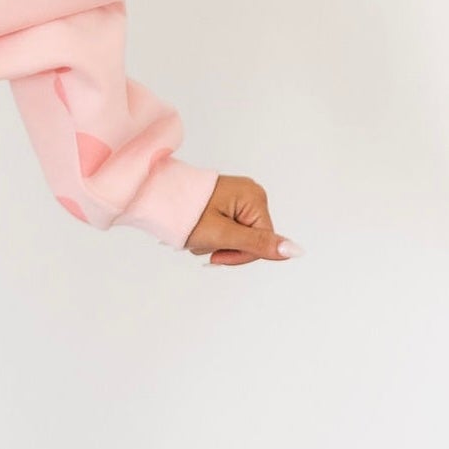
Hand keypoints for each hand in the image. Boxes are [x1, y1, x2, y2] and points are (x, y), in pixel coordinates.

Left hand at [182, 173, 299, 264]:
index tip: (216, 254)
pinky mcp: (225, 201)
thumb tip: (296, 250)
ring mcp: (237, 197)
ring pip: (237, 236)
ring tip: (196, 235)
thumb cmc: (184, 214)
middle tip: (202, 243)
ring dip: (216, 243)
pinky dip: (212, 235)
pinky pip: (227, 228)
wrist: (153, 197)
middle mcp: (250, 194)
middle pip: (251, 239)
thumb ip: (258, 244)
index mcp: (254, 197)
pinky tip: (198, 231)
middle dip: (227, 248)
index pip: (263, 241)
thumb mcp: (222, 235)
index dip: (240, 255)